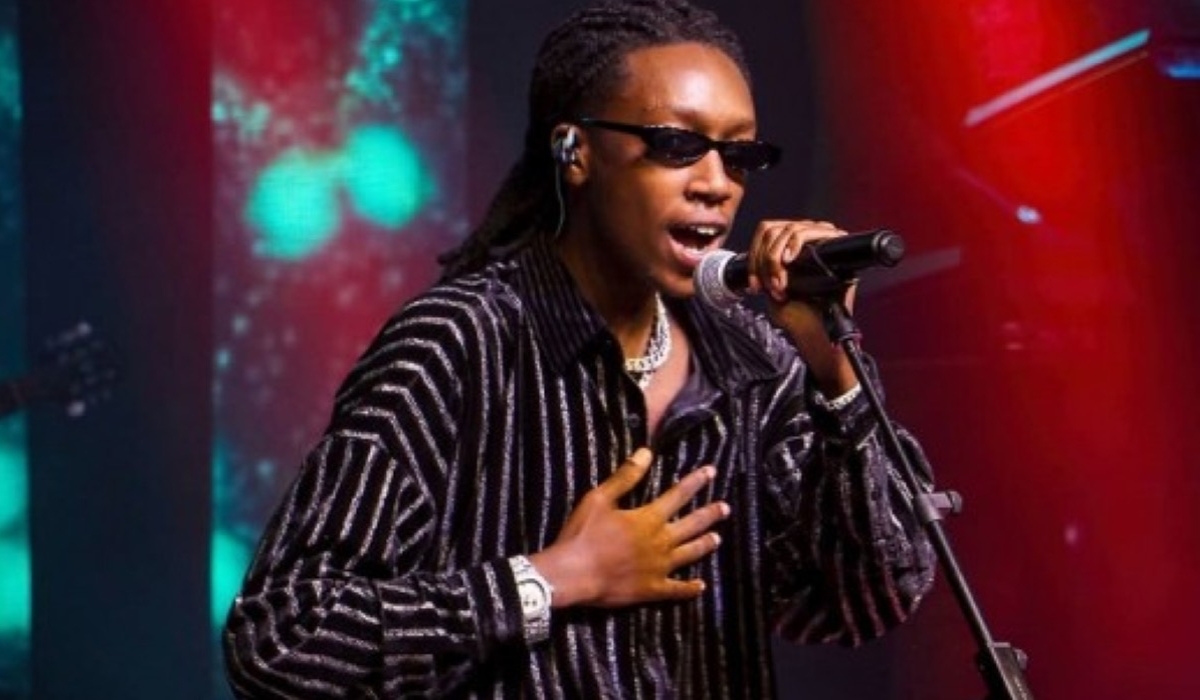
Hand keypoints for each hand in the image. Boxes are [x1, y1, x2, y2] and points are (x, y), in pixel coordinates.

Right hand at [530, 447, 728, 608]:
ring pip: (689, 554)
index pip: (678, 495)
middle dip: (709, 514)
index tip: (711, 472)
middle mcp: (661, 542)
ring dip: (704, 545)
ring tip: (717, 538)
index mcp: (649, 519)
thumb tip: (646, 453)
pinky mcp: (652, 590)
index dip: (695, 482)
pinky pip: (676, 590)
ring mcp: (659, 568)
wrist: (573, 574)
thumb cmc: (583, 534)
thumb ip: (625, 477)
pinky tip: (700, 586)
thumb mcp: (599, 498)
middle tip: (725, 508)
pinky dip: (689, 588)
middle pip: (692, 525)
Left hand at [745, 219, 857, 395]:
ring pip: (787, 229)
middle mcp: (808, 240)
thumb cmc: (798, 316)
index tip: (754, 286)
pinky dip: (793, 243)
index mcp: (792, 250)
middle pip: (772, 230)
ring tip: (781, 284)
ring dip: (775, 258)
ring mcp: (822, 238)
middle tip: (769, 287)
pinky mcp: (834, 242)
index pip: (765, 235)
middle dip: (763, 261)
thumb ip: (764, 272)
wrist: (819, 332)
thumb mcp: (771, 292)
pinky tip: (788, 261)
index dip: (754, 258)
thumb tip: (755, 259)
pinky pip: (805, 231)